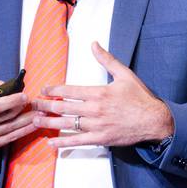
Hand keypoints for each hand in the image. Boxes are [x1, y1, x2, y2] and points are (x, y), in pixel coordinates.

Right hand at [0, 76, 35, 163]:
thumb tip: (7, 85)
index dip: (13, 101)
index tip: (25, 96)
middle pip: (5, 118)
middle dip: (24, 110)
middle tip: (38, 104)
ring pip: (10, 129)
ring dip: (27, 122)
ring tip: (41, 115)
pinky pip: (8, 139)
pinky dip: (22, 132)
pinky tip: (32, 126)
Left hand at [31, 42, 173, 148]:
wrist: (154, 120)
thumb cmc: (140, 98)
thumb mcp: (124, 74)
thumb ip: (107, 60)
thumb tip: (94, 44)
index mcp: (99, 93)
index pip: (70, 91)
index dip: (54, 90)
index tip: (44, 90)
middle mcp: (95, 109)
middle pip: (64, 107)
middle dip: (46, 106)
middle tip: (33, 105)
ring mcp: (97, 126)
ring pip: (68, 124)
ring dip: (49, 123)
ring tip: (35, 121)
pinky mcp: (101, 139)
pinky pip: (78, 141)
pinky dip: (63, 143)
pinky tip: (52, 142)